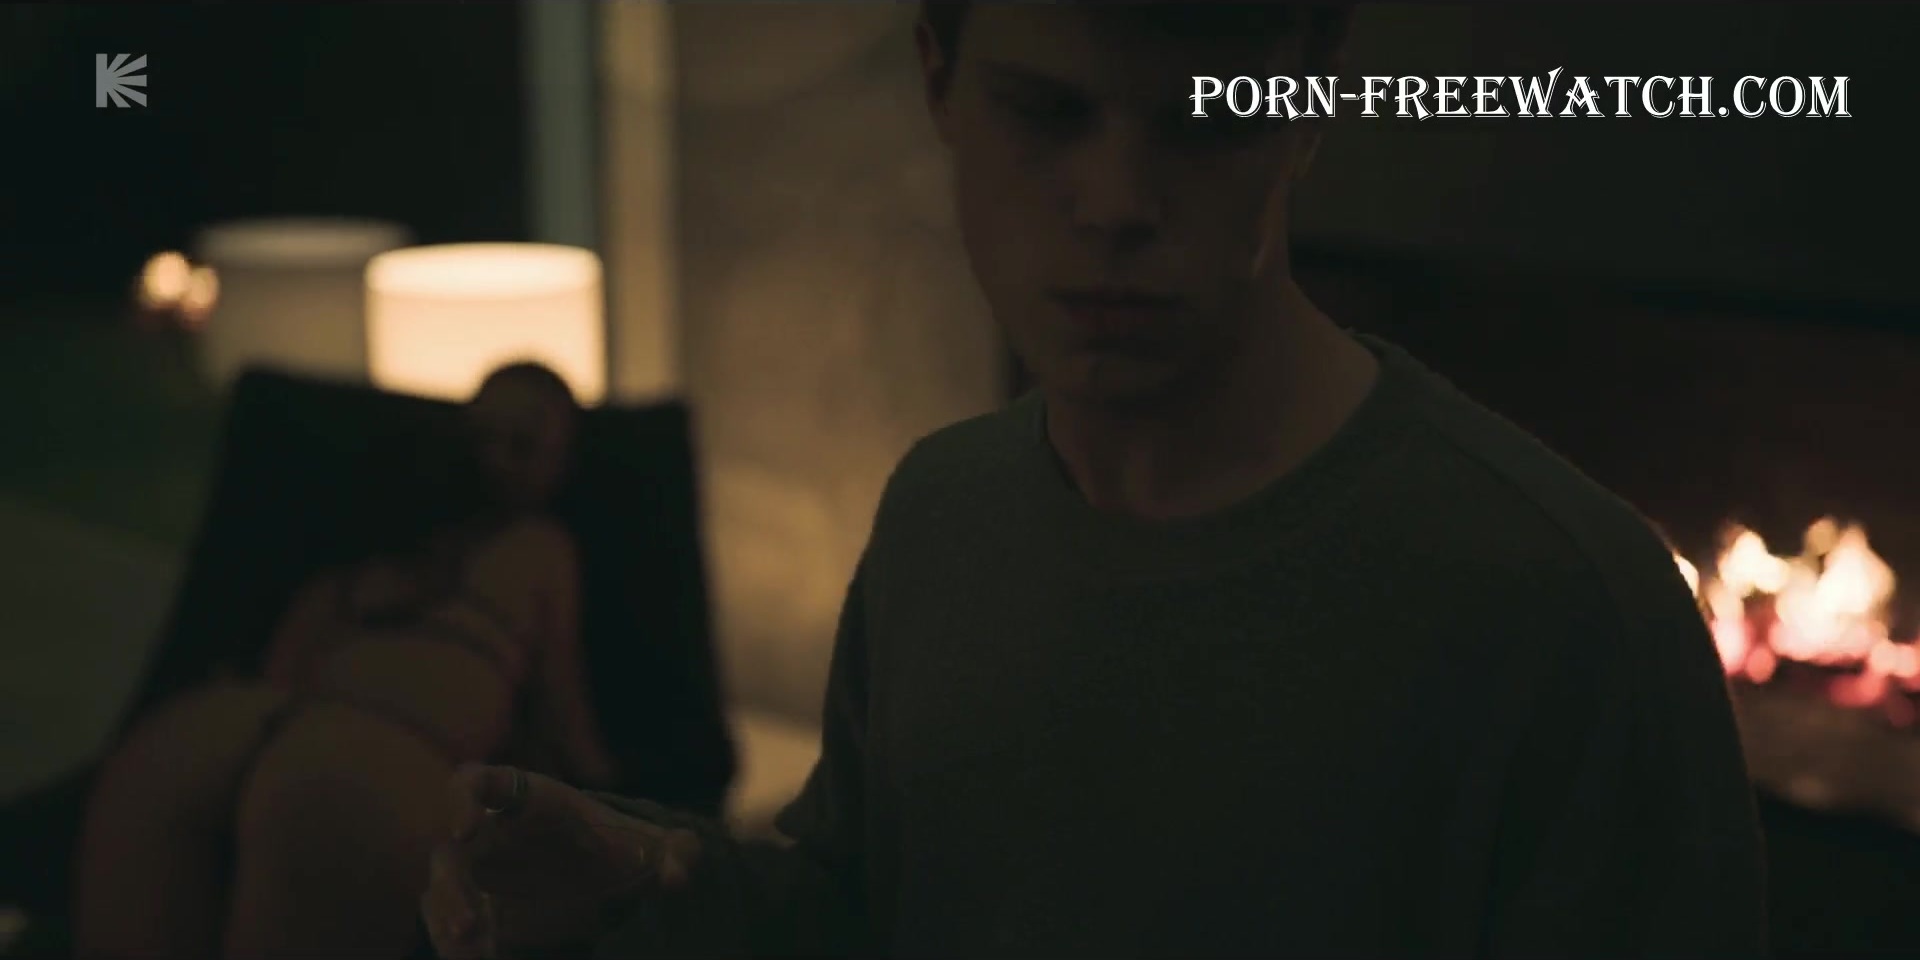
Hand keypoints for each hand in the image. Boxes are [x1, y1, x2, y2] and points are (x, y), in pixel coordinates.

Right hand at [422, 764, 701, 958]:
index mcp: (524, 800)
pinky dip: (459, 948)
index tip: (464, 828)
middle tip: (468, 925)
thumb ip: (674, 852)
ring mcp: (476, 878)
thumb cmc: (622, 850)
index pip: (474, 782)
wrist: (612, 888)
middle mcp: (488, 835)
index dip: (460, 799)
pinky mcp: (478, 916)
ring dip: (448, 923)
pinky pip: (452, 931)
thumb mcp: (654, 848)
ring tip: (474, 948)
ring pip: (440, 896)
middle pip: (448, 854)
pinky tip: (484, 959)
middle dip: (451, 888)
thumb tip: (681, 871)